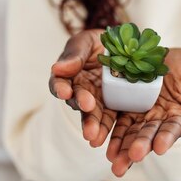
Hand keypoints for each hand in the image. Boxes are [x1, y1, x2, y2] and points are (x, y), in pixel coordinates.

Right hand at [49, 29, 117, 146]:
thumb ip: (74, 54)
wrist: (124, 47)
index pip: (59, 83)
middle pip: (76, 101)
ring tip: (94, 136)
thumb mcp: (86, 41)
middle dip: (81, 106)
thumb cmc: (98, 42)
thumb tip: (57, 68)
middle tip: (86, 107)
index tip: (65, 91)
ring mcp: (96, 101)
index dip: (60, 88)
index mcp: (68, 75)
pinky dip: (107, 129)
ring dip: (92, 124)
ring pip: (92, 114)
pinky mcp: (112, 108)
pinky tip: (105, 138)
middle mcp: (79, 91)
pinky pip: (109, 119)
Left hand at [106, 48, 180, 176]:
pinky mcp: (124, 104)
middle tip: (131, 158)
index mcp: (179, 119)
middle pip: (148, 135)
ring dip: (121, 146)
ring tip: (112, 160)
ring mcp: (140, 113)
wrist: (167, 52)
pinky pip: (114, 117)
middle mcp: (158, 120)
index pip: (172, 130)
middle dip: (139, 147)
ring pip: (129, 131)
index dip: (166, 138)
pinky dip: (107, 129)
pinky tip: (98, 140)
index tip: (160, 148)